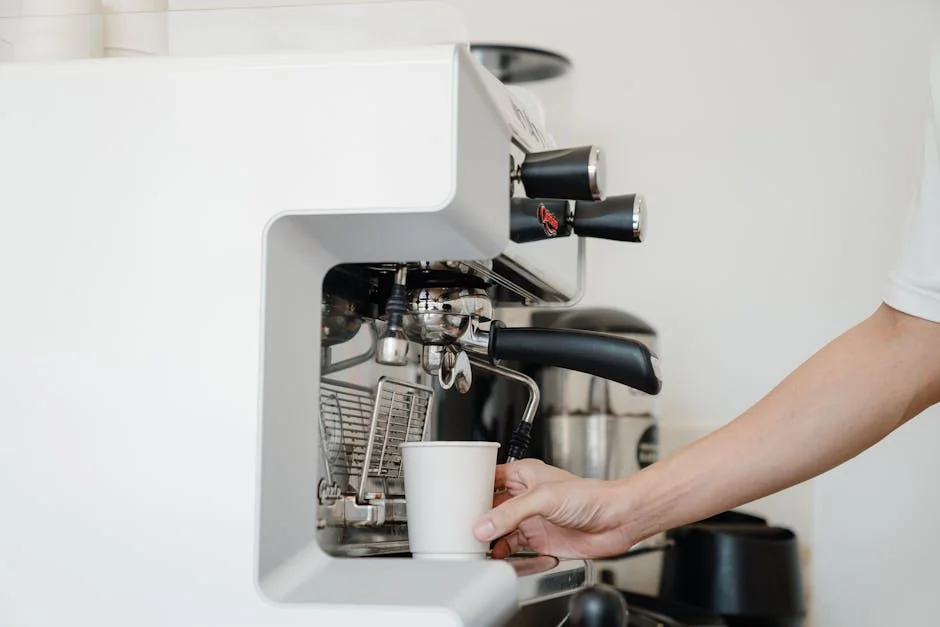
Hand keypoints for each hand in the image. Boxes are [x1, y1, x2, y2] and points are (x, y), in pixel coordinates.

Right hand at [472, 459, 637, 559]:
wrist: (616, 521)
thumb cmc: (591, 497)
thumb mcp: (544, 498)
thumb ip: (511, 513)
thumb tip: (484, 525)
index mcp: (525, 474)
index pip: (490, 477)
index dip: (473, 486)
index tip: (456, 497)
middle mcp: (525, 496)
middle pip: (491, 505)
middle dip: (476, 514)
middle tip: (461, 523)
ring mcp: (531, 518)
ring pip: (499, 526)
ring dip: (487, 534)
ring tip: (473, 541)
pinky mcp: (538, 539)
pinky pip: (511, 545)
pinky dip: (500, 550)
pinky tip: (494, 552)